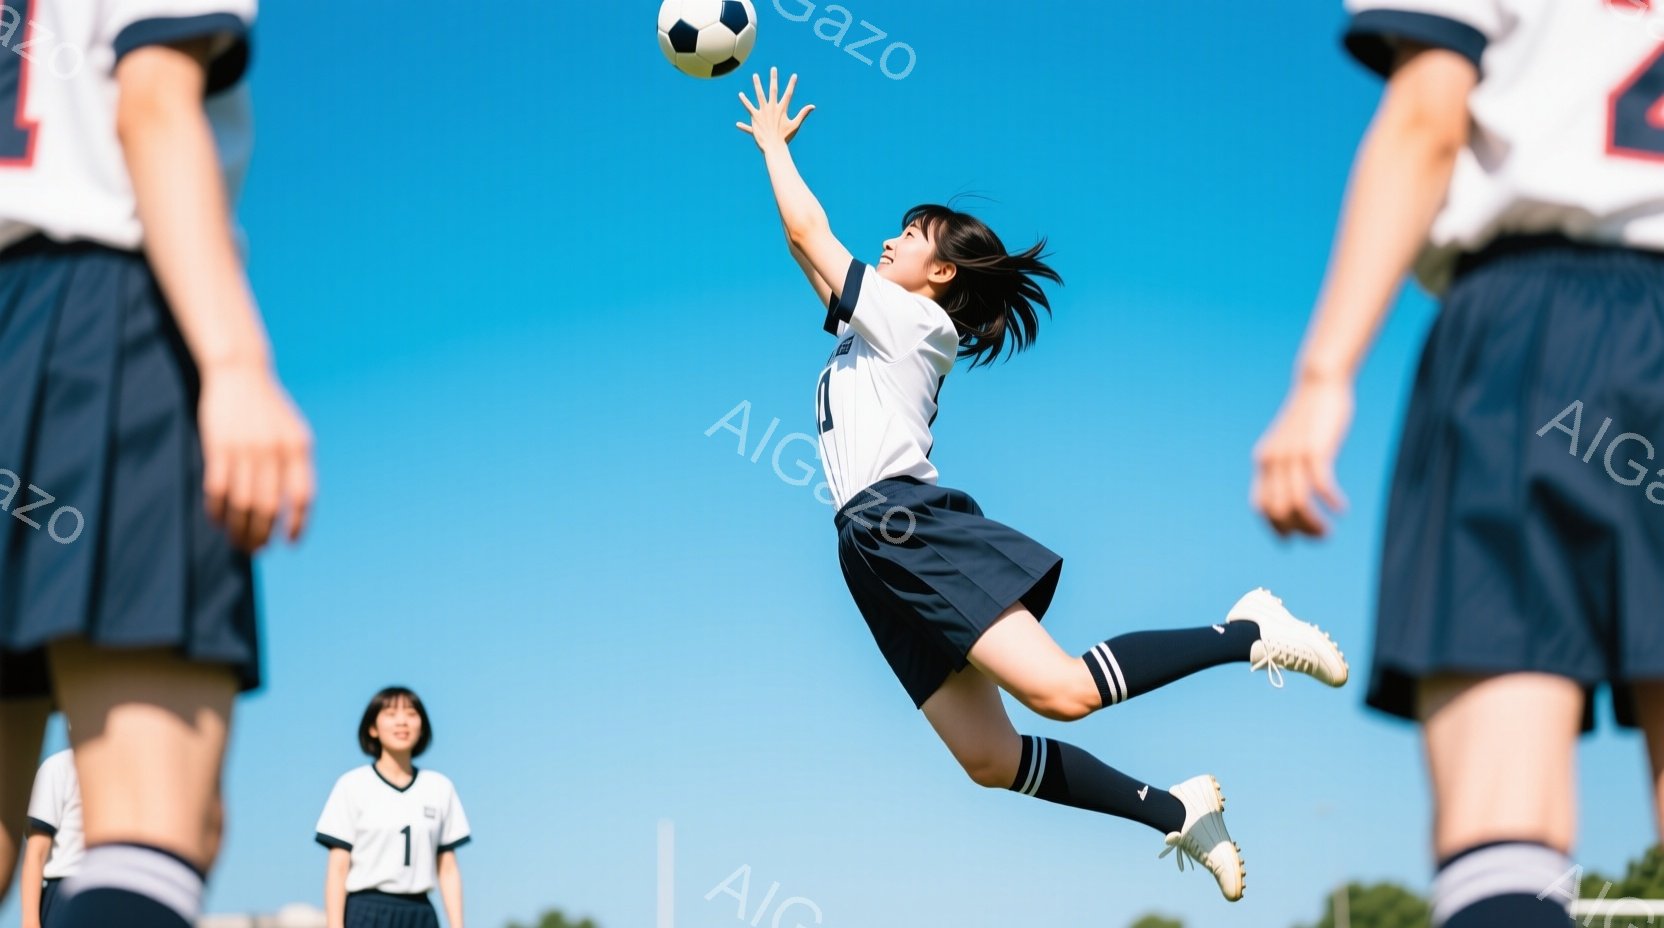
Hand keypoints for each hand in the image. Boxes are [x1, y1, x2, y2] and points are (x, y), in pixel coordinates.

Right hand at [198, 363, 314, 551]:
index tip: (290, 543)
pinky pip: (217, 489)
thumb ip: (296, 465)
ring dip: (239, 529)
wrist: (239, 373)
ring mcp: (245, 448)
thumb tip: (296, 510)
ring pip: (242, 503)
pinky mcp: (218, 446)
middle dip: (263, 534)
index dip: (298, 523)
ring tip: (238, 542)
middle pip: (269, 506)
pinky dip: (217, 511)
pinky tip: (218, 521)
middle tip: (257, 549)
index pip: (302, 496)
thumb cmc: (268, 410)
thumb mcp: (293, 432)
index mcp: (298, 447)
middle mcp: (274, 450)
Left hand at [737, 67, 814, 150]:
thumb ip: (803, 114)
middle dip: (774, 78)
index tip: (794, 75)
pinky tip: (741, 95)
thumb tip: (813, 106)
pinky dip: (745, 101)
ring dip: (757, 84)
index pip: (789, 93)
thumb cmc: (785, 137)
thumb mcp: (795, 125)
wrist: (774, 146)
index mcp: (782, 109)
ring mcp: (763, 111)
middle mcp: (772, 108)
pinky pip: (749, 107)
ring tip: (755, 75)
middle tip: (773, 69)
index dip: (792, 84)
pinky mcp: (755, 117)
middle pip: (773, 90)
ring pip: (759, 95)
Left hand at [1251, 375, 1353, 537]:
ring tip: (1329, 532)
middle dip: (1299, 531)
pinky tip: (1342, 509)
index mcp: (1264, 461)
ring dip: (1313, 524)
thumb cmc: (1309, 417)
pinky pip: (1320, 485)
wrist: (1319, 383)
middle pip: (1279, 511)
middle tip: (1321, 537)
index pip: (1261, 507)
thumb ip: (1288, 466)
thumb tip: (1293, 495)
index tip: (1293, 540)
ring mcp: (1292, 455)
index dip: (1275, 528)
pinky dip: (1331, 501)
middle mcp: (1273, 461)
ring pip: (1297, 503)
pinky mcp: (1315, 449)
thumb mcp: (1292, 443)